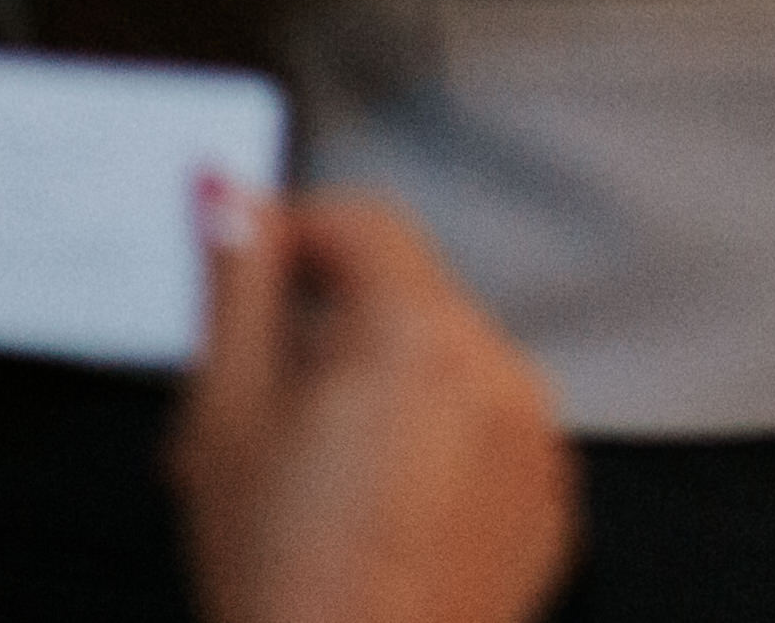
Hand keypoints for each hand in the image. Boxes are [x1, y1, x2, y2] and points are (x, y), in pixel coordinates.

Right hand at [170, 183, 572, 622]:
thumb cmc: (284, 579)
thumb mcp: (224, 420)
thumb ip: (235, 290)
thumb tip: (230, 195)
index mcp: (418, 332)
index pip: (361, 220)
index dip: (292, 241)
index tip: (249, 284)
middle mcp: (499, 369)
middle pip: (409, 294)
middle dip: (336, 327)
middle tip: (268, 408)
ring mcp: (537, 436)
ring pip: (450, 365)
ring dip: (390, 388)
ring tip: (321, 479)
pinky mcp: (549, 498)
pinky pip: (489, 435)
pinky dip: (440, 451)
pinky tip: (381, 517)